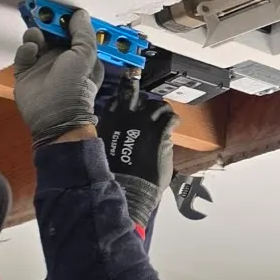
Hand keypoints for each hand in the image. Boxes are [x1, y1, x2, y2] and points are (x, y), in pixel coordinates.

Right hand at [13, 7, 102, 142]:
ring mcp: (43, 65)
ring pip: (36, 40)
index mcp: (81, 56)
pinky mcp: (25, 72)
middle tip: (41, 12)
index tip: (61, 9)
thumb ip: (83, 33)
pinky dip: (26, 50)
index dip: (68, 20)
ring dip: (36, 35)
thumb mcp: (85, 56)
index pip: (74, 32)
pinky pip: (24, 53)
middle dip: (48, 23)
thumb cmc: (74, 87)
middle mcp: (62, 59)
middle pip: (53, 33)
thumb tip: (80, 13)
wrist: (52, 115)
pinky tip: (31, 52)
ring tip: (37, 38)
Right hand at [99, 75, 176, 227]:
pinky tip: (173, 126)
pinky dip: (173, 121)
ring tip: (164, 119)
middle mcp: (125, 115)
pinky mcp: (160, 130)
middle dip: (140, 95)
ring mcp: (144, 120)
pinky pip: (171, 117)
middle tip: (148, 103)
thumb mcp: (105, 148)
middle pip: (133, 92)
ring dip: (161, 110)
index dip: (126, 98)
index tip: (131, 100)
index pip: (117, 99)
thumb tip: (121, 130)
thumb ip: (112, 133)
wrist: (128, 187)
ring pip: (156, 104)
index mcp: (108, 121)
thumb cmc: (115, 174)